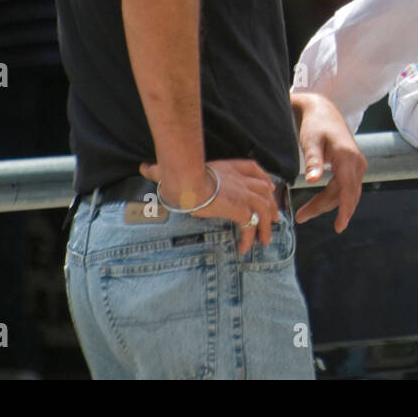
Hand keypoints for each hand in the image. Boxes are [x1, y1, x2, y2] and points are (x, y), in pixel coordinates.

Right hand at [139, 158, 277, 254]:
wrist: (188, 182)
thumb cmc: (180, 175)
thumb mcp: (175, 171)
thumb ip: (161, 170)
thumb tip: (143, 167)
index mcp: (230, 167)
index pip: (254, 169)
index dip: (263, 179)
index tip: (268, 187)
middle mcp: (242, 179)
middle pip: (265, 190)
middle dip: (271, 204)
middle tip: (274, 216)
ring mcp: (245, 194)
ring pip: (264, 210)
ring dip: (266, 225)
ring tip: (264, 239)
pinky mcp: (242, 210)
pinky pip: (251, 227)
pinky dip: (250, 238)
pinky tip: (245, 248)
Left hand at [291, 91, 366, 231]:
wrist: (323, 111)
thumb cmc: (315, 125)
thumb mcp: (310, 141)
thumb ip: (313, 161)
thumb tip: (313, 181)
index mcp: (348, 157)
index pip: (349, 189)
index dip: (345, 210)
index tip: (339, 227)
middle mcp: (357, 162)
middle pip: (344, 194)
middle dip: (324, 208)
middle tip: (301, 217)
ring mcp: (357, 165)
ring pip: (344, 193)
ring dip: (326, 204)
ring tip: (303, 213)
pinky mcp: (353, 167)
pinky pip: (344, 188)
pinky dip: (331, 197)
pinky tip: (317, 203)